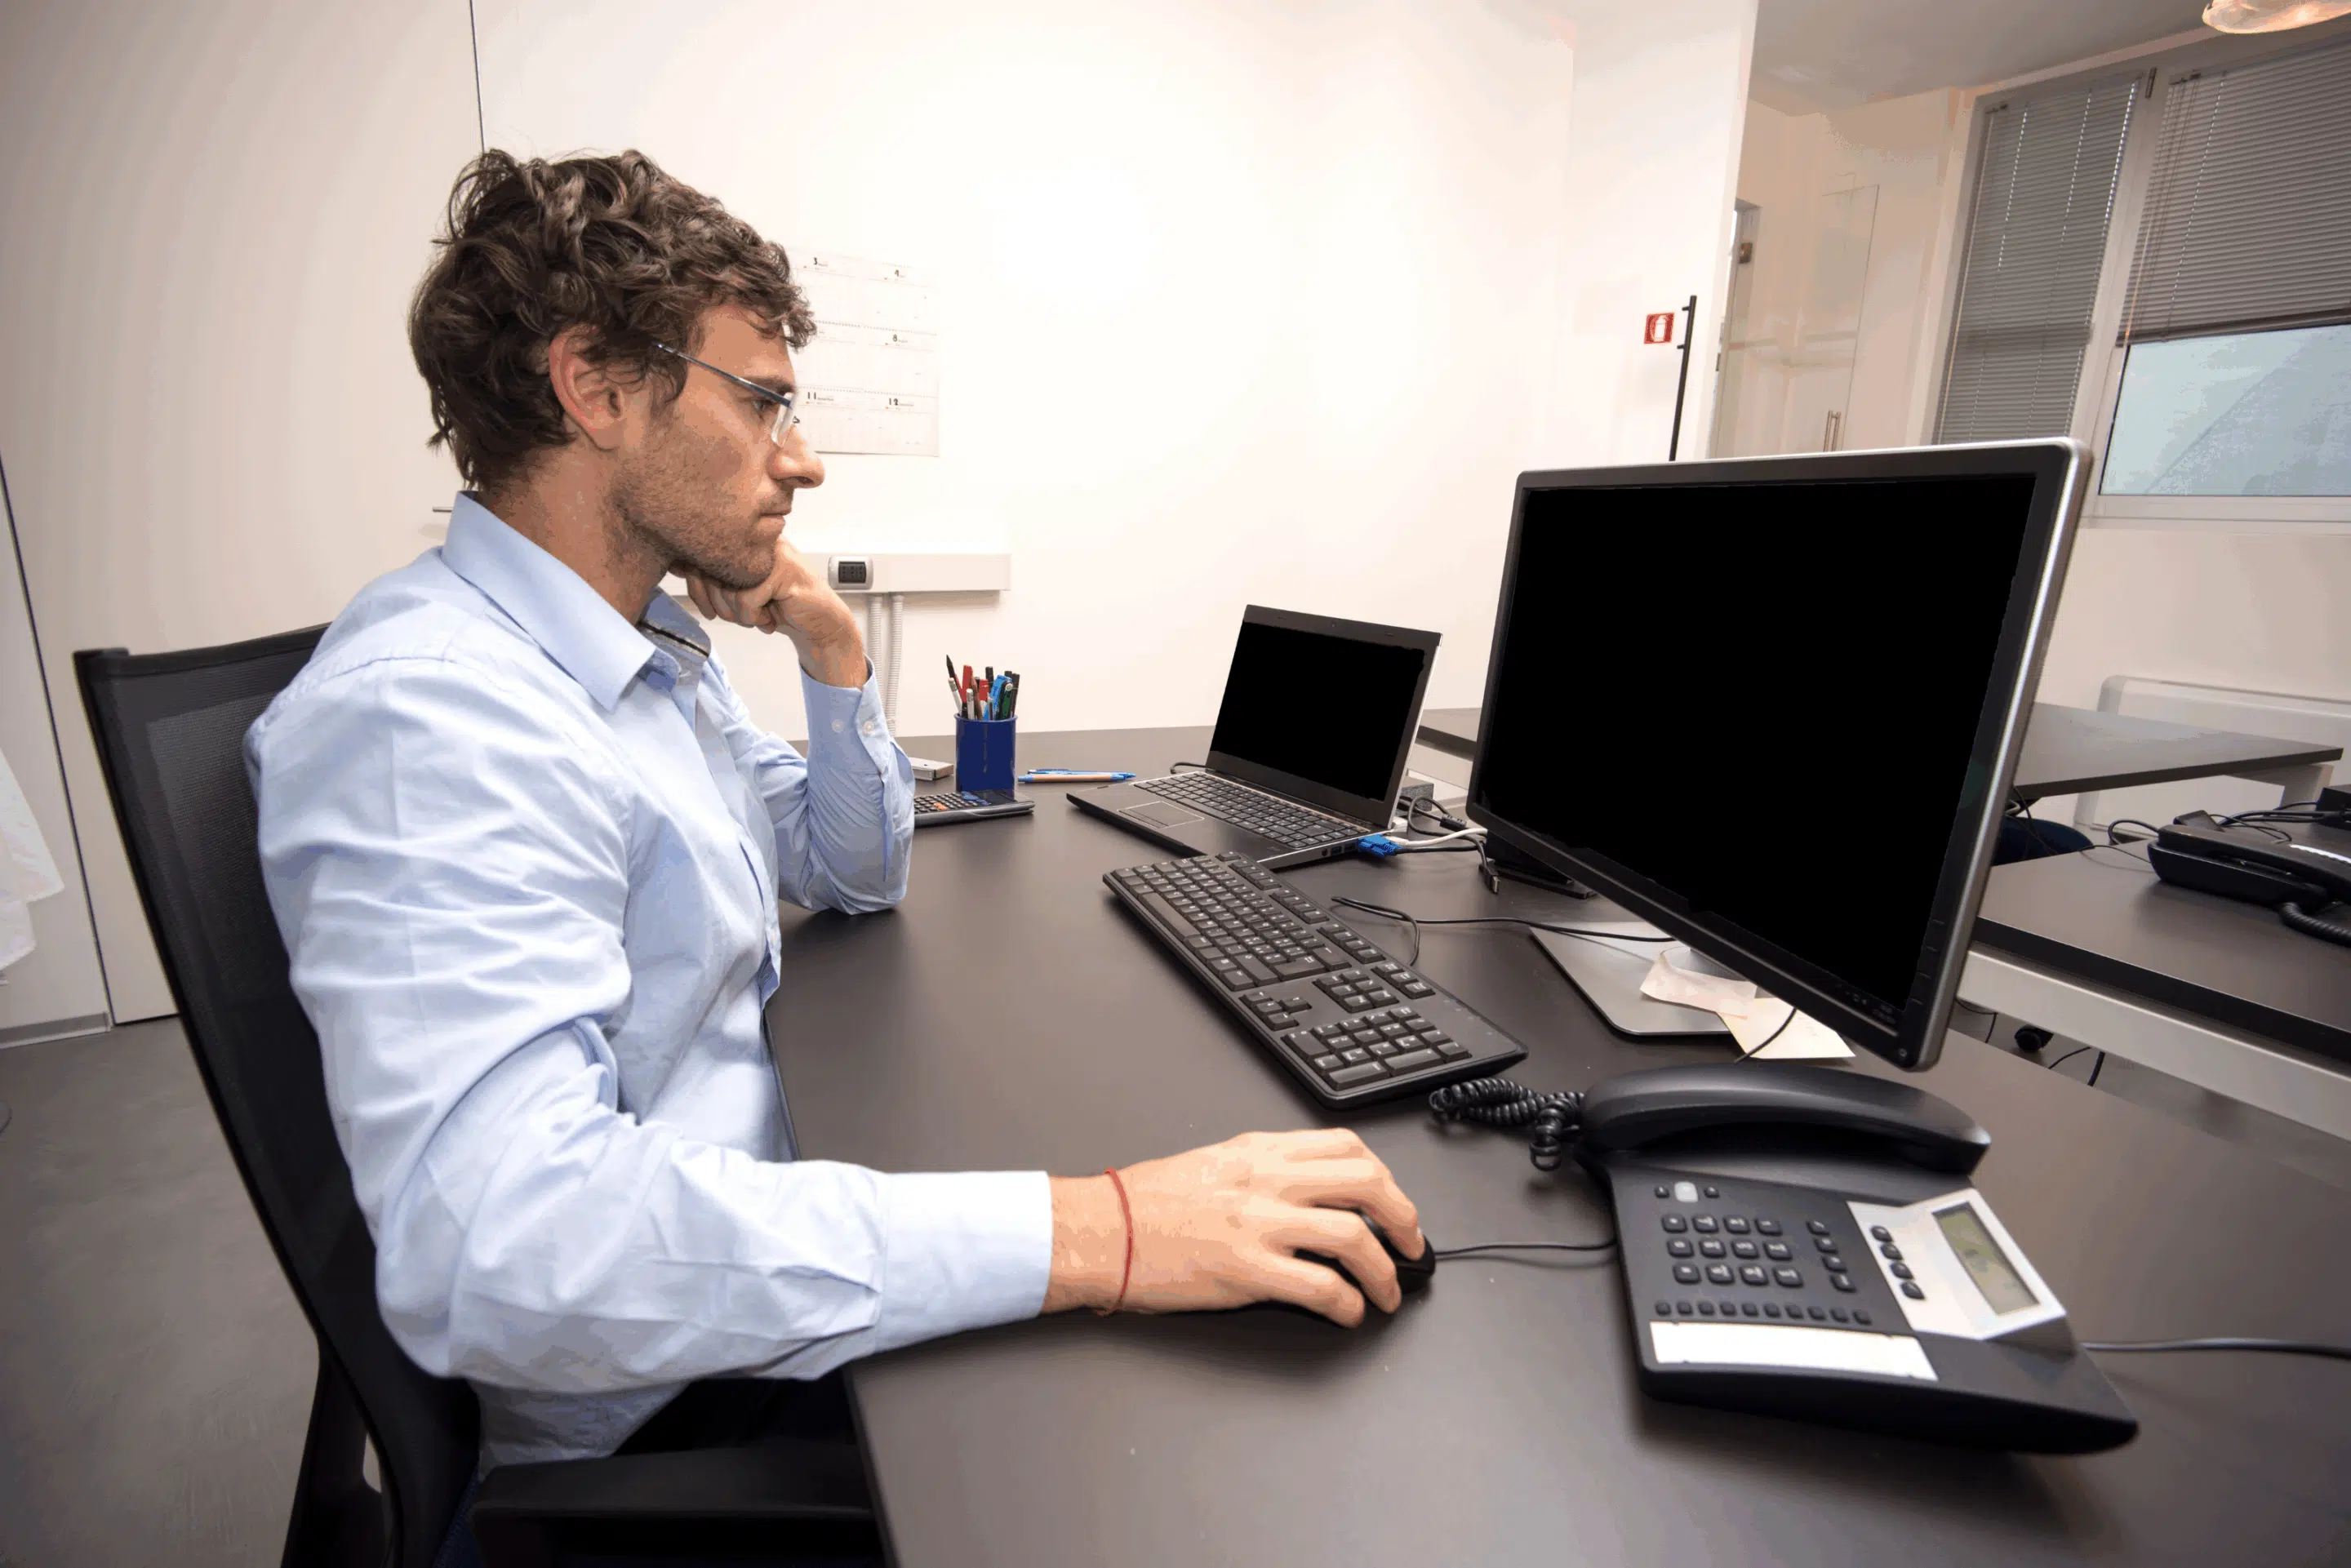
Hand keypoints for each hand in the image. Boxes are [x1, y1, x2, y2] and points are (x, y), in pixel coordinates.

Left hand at [682, 536, 864, 688]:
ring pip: (728, 588)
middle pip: (711, 574)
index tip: (711, 610)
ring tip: (758, 615)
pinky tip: (769, 618)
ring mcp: (771, 550)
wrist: (817, 620)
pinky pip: (747, 599)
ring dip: (740, 615)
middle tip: (741, 616)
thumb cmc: (776, 603)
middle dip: (722, 606)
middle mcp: (755, 537)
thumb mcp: (737, 588)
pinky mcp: (784, 569)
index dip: (699, 590)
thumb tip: (674, 564)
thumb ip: (711, 574)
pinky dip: (754, 617)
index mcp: (742, 536)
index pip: (700, 557)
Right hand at [1043, 1129, 1425, 1325]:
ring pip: (1354, 1237)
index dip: (1386, 1177)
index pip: (1348, 1147)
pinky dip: (1348, 1304)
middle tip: (1411, 1247)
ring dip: (1385, 1272)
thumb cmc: (1145, 1202)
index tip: (1393, 1203)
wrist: (1099, 1230)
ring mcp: (1258, 1223)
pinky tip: (1349, 1313)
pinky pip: (1321, 1286)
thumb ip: (1265, 1168)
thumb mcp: (1215, 1163)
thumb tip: (1311, 1188)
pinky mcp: (1247, 1269)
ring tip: (1387, 1293)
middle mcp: (1267, 1179)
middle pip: (1368, 1184)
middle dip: (1404, 1218)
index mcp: (1260, 1150)